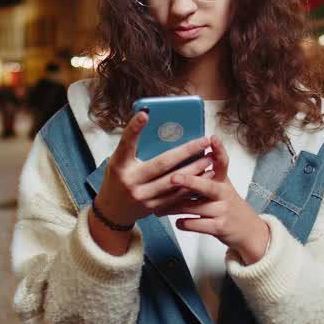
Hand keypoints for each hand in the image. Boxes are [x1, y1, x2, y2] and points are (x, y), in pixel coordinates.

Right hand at [92, 110, 213, 228]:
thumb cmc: (118, 179)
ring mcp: (143, 197)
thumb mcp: (119, 162)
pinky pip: (177, 195)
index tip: (146, 113)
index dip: (135, 128)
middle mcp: (130, 181)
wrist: (113, 211)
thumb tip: (156, 125)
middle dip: (186, 151)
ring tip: (210, 157)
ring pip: (174, 181)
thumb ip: (134, 147)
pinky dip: (192, 185)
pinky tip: (205, 176)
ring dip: (195, 169)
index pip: (126, 144)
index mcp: (119, 166)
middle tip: (204, 141)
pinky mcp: (154, 207)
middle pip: (162, 163)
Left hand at [155, 136, 270, 264]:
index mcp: (224, 181)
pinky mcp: (220, 227)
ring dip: (174, 207)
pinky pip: (196, 224)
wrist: (249, 232)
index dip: (219, 150)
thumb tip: (181, 163)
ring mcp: (223, 211)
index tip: (212, 138)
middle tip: (173, 177)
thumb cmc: (227, 206)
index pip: (223, 163)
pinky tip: (178, 222)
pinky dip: (184, 223)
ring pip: (195, 207)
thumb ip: (206, 177)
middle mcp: (225, 194)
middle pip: (207, 186)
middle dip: (189, 181)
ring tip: (158, 208)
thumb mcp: (222, 189)